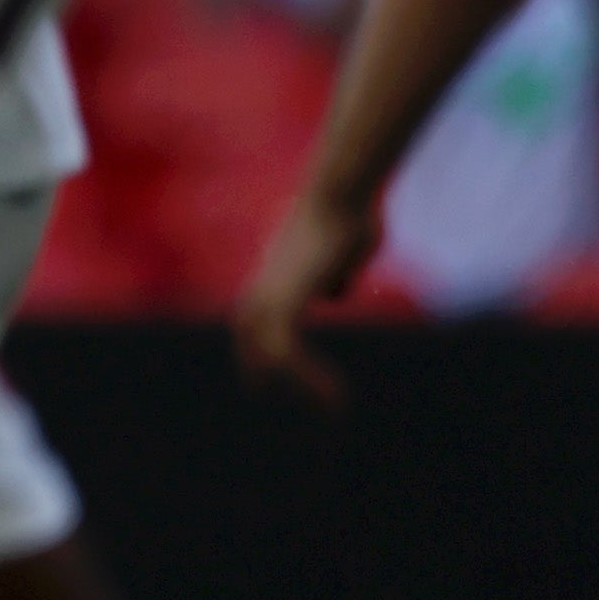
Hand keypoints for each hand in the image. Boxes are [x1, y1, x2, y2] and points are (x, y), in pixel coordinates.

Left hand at [230, 181, 382, 407]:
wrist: (340, 192)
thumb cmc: (349, 215)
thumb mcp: (342, 254)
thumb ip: (333, 275)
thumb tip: (332, 294)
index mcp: (273, 274)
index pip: (252, 319)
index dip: (255, 348)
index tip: (259, 377)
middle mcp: (262, 286)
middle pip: (249, 336)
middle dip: (257, 367)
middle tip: (262, 393)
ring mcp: (269, 295)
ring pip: (268, 352)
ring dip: (299, 382)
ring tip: (329, 407)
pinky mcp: (284, 302)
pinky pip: (287, 352)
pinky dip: (309, 379)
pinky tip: (335, 398)